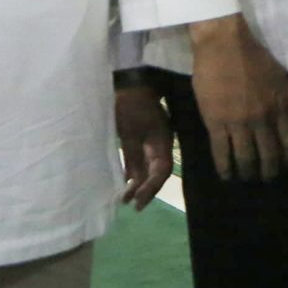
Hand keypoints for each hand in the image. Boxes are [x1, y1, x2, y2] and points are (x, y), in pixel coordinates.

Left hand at [114, 83, 173, 209]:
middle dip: (145, 190)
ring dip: (138, 183)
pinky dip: (134, 171)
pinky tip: (126, 181)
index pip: (162, 171)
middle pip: (157, 172)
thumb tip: (133, 181)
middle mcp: (161, 144)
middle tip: (132, 205)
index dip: (151, 189)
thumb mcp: (129, 132)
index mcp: (163, 142)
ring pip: (149, 167)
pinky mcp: (143, 137)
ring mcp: (153, 140)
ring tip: (125, 198)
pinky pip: (141, 159)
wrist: (131, 82)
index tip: (137, 202)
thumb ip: (132, 156)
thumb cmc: (130, 105)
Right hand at [188, 16, 287, 180]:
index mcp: (279, 107)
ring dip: (247, 172)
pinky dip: (225, 167)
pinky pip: (221, 152)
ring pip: (246, 158)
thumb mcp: (281, 77)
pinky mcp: (216, 123)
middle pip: (269, 155)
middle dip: (269, 171)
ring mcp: (239, 122)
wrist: (223, 44)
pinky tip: (226, 175)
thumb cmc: (253, 57)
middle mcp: (262, 119)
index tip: (286, 167)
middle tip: (266, 178)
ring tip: (246, 178)